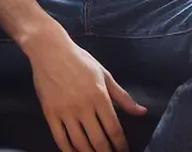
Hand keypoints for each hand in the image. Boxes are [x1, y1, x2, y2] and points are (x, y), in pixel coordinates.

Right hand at [25, 28, 145, 151]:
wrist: (50, 50)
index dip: (121, 144)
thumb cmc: (80, 60)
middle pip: (98, 140)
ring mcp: (65, 111)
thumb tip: (142, 111)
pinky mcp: (50, 113)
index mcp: (99, 96)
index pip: (114, 128)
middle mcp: (83, 106)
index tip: (124, 151)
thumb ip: (123, 96)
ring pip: (79, 143)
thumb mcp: (104, 74)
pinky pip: (60, 138)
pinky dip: (68, 150)